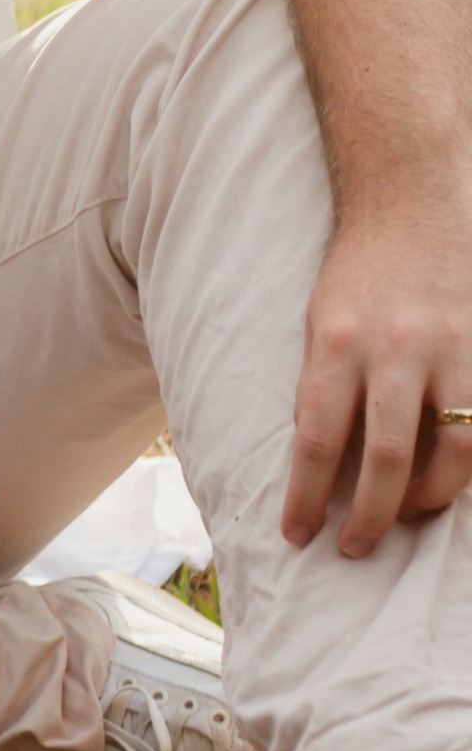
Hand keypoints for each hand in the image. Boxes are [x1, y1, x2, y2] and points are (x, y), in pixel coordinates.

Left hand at [282, 176, 471, 554]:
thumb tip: (321, 469)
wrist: (411, 204)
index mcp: (336, 342)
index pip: (316, 440)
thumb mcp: (318, 323)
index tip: (296, 535)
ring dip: (427, 500)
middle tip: (352, 547)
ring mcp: (449, 350)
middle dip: (368, 516)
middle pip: (384, 458)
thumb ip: (323, 388)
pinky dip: (467, 464)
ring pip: (450, 453)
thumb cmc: (356, 274)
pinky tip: (447, 479)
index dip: (305, 497)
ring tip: (404, 515)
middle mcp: (393, 349)